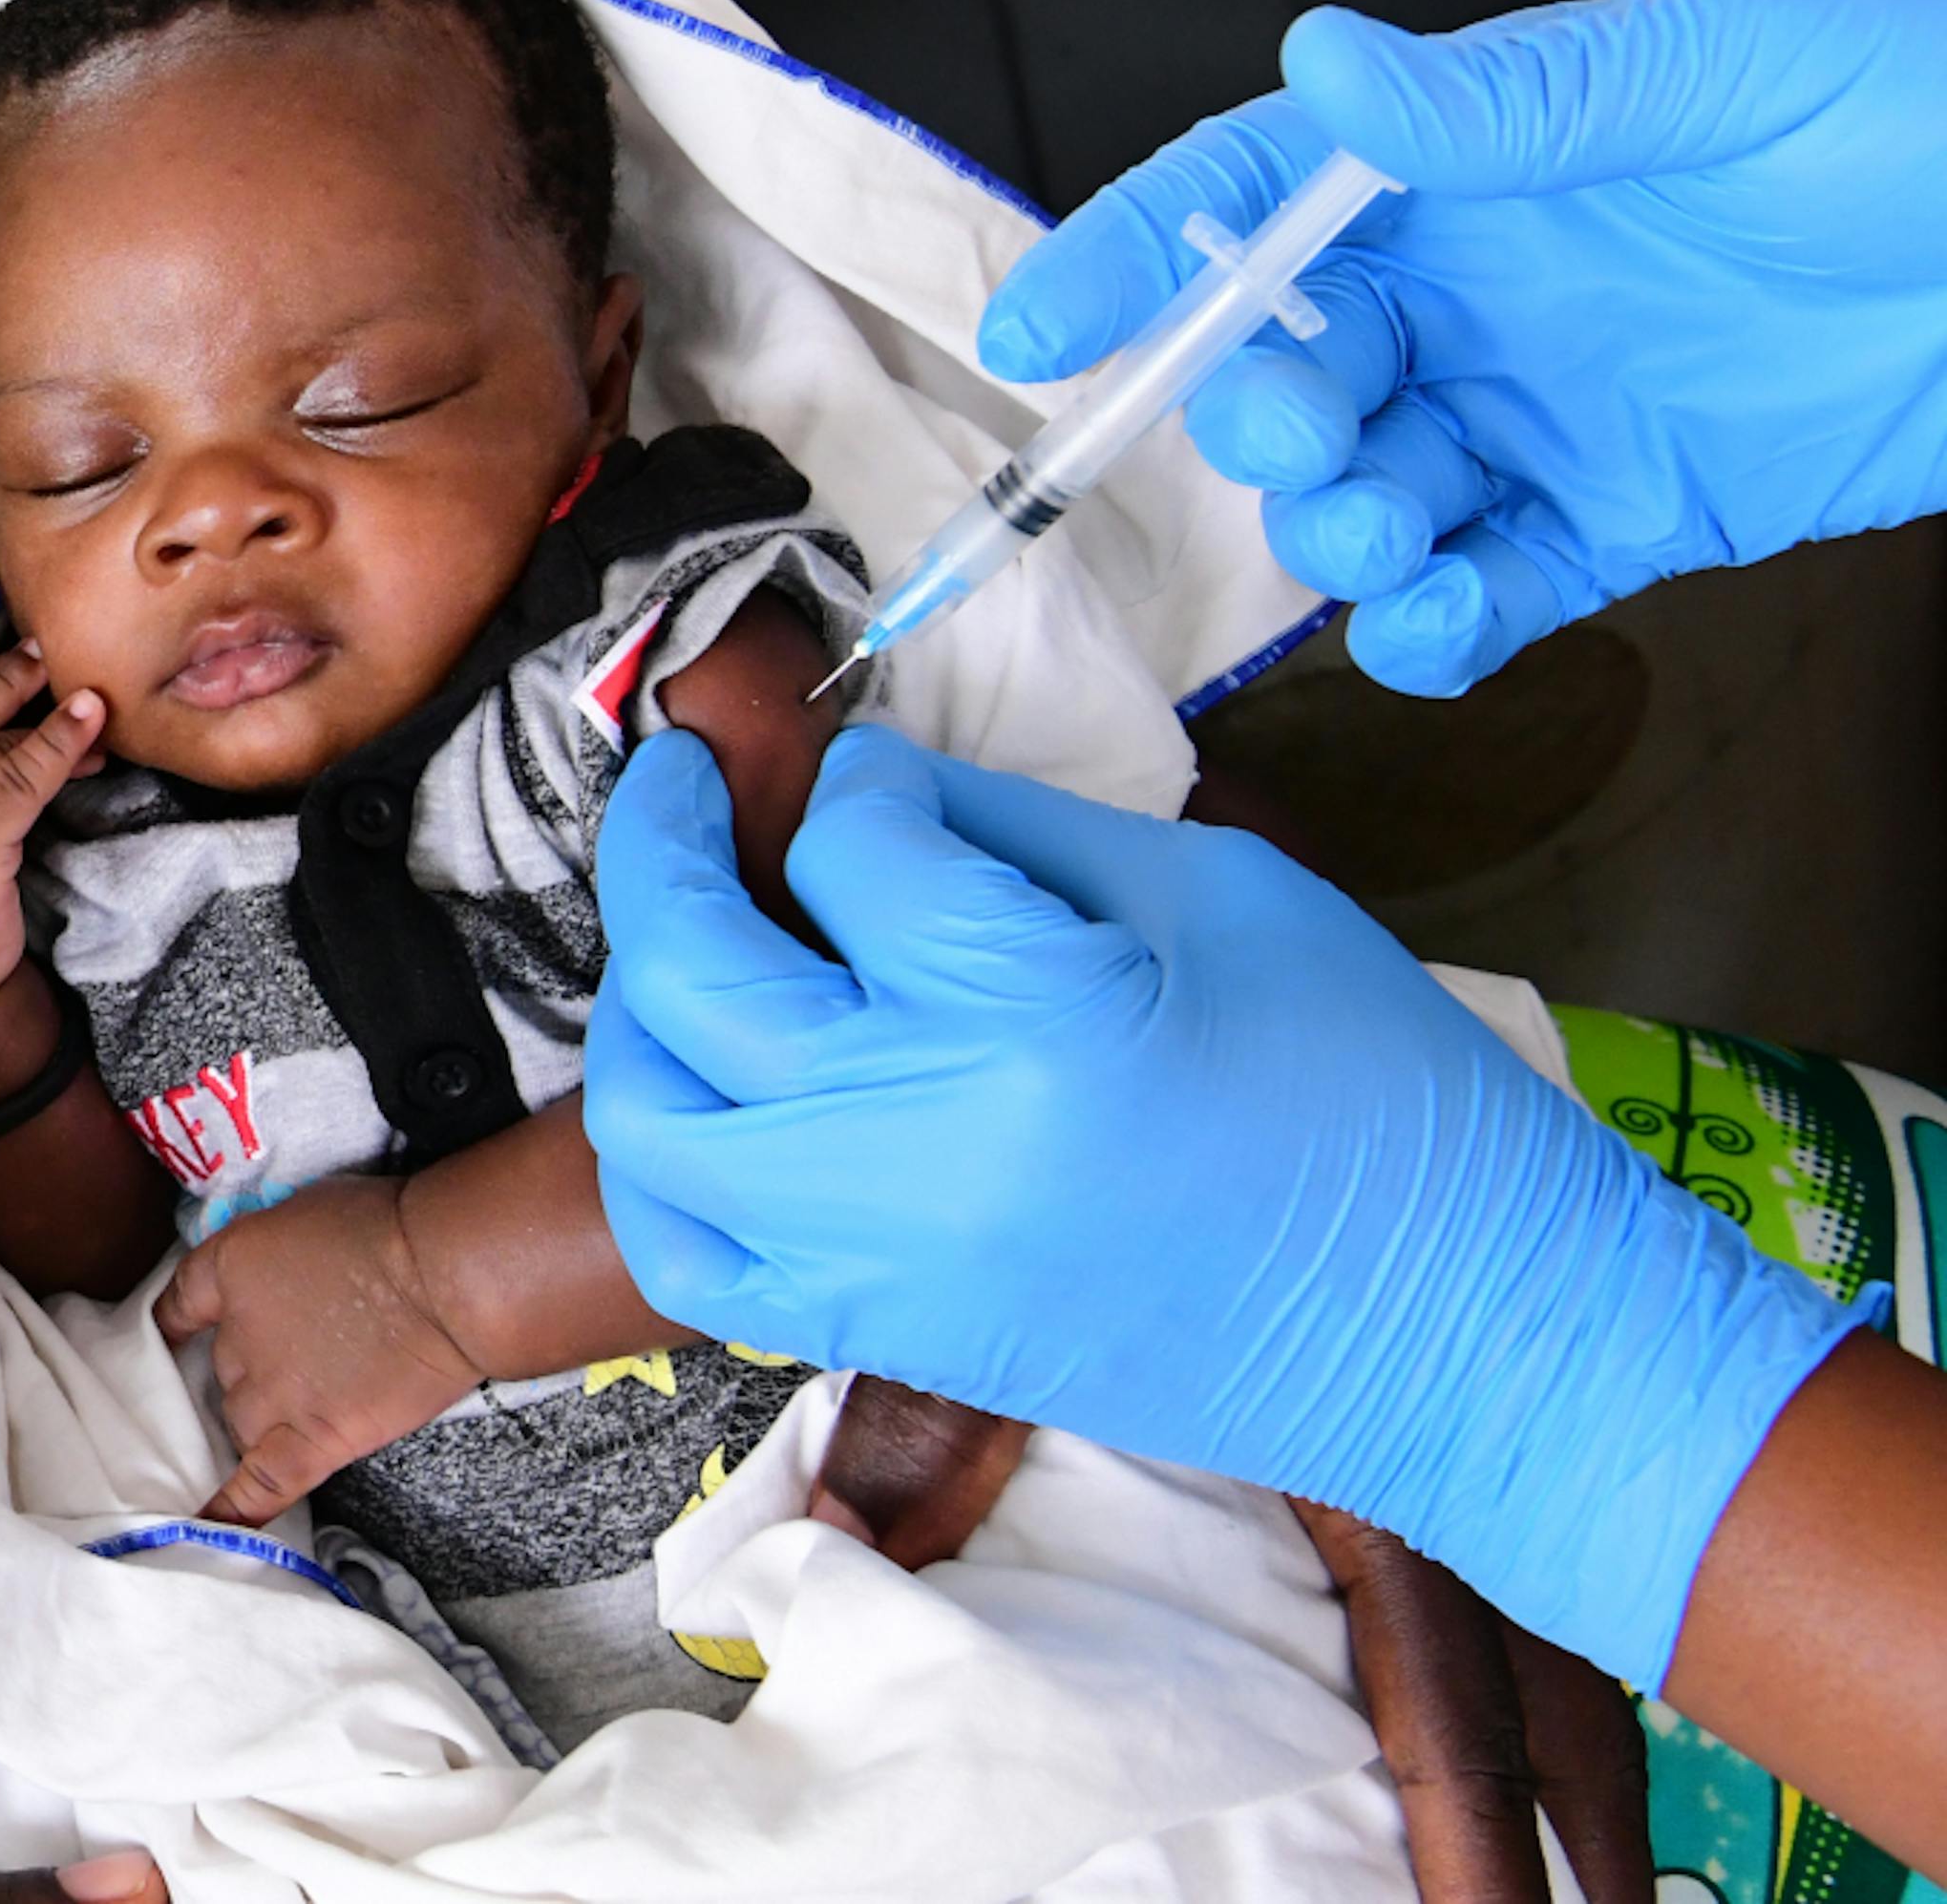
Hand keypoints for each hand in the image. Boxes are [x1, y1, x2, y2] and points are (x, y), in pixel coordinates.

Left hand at [157, 1174, 483, 1526]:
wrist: (443, 1278)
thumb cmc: (387, 1227)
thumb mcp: (305, 1213)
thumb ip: (277, 1256)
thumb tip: (287, 1280)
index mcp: (228, 1269)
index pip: (180, 1305)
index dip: (178, 1325)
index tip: (174, 1338)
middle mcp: (234, 1339)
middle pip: (220, 1368)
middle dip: (248, 1367)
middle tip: (299, 1358)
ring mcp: (269, 1396)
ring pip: (239, 1421)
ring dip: (260, 1417)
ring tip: (307, 1406)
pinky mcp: (311, 1441)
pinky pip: (262, 1487)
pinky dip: (235, 1511)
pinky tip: (212, 1531)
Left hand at [582, 723, 1867, 1687]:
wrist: (1472, 1341)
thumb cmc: (1381, 1097)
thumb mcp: (1225, 899)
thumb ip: (1021, 831)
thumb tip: (884, 785)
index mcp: (1025, 1011)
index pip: (857, 844)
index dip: (865, 782)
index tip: (887, 769)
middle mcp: (914, 1141)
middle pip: (694, 965)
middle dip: (663, 844)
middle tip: (682, 784)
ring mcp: (879, 1255)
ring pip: (653, 1114)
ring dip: (638, 1007)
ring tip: (681, 937)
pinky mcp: (883, 1335)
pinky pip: (694, 1254)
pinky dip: (661, 1162)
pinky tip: (704, 1092)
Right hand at [976, 0, 1946, 694]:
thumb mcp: (1736, 64)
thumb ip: (1521, 102)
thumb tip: (1324, 63)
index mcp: (1484, 154)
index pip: (1260, 192)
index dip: (1138, 252)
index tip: (1038, 329)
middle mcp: (1489, 287)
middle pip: (1288, 362)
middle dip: (1260, 414)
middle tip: (1321, 434)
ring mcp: (1548, 411)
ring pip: (1363, 492)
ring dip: (1336, 532)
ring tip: (1395, 541)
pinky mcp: (1625, 521)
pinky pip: (1482, 594)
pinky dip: (1433, 629)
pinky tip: (1445, 622)